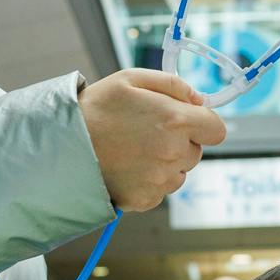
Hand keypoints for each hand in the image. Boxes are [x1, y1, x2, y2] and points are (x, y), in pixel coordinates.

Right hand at [79, 70, 226, 211]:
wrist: (62, 147)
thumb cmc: (95, 109)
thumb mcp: (131, 79)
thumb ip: (172, 85)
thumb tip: (200, 100)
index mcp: (175, 121)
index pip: (217, 130)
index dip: (203, 124)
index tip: (187, 121)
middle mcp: (173, 154)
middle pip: (197, 151)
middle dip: (181, 142)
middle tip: (148, 132)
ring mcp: (160, 180)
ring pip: (179, 172)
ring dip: (166, 163)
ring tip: (133, 150)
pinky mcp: (146, 199)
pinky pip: (161, 190)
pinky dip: (149, 180)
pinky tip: (127, 167)